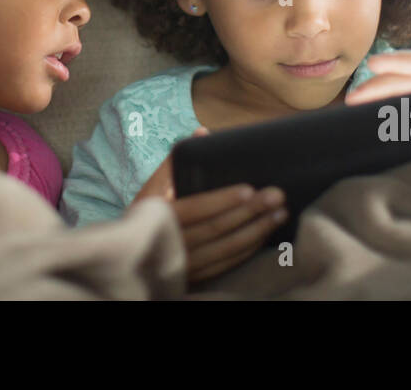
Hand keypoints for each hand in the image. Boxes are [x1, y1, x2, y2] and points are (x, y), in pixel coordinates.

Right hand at [130, 126, 287, 282]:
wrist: (131, 256)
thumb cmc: (146, 213)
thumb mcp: (152, 187)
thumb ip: (175, 161)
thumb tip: (202, 133)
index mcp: (158, 217)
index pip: (195, 209)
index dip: (222, 200)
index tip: (249, 189)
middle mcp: (171, 244)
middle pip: (217, 229)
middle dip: (250, 212)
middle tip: (276, 196)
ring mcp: (184, 266)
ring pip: (226, 249)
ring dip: (256, 231)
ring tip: (279, 213)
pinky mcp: (196, 277)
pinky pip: (227, 264)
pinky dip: (248, 249)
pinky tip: (265, 233)